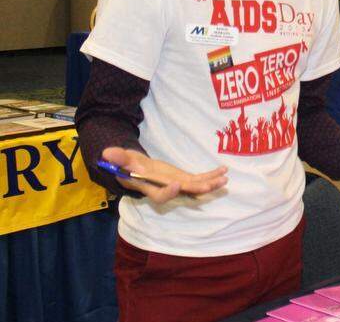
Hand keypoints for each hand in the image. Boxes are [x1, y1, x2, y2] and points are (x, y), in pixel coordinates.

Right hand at [101, 146, 227, 203]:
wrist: (136, 169)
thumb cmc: (127, 165)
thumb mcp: (122, 160)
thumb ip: (118, 158)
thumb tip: (107, 153)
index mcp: (151, 187)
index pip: (160, 195)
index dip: (169, 192)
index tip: (177, 184)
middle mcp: (166, 188)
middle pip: (183, 193)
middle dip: (197, 189)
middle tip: (211, 185)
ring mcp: (177, 184)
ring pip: (195, 187)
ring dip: (210, 183)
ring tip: (224, 179)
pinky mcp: (183, 178)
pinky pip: (199, 178)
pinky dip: (211, 175)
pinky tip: (224, 170)